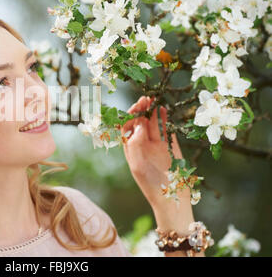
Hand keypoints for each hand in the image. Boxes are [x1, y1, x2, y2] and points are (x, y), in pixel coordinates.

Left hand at [121, 96, 190, 210]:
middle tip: (145, 99)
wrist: (171, 199)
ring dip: (152, 111)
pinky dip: (164, 119)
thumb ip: (136, 144)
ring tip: (154, 100)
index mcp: (131, 149)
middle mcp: (142, 145)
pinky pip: (166, 129)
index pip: (127, 127)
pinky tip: (164, 110)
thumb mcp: (138, 166)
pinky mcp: (170, 146)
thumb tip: (139, 124)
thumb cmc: (151, 185)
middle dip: (141, 110)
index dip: (129, 116)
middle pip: (139, 122)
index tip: (135, 108)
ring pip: (153, 123)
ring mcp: (156, 144)